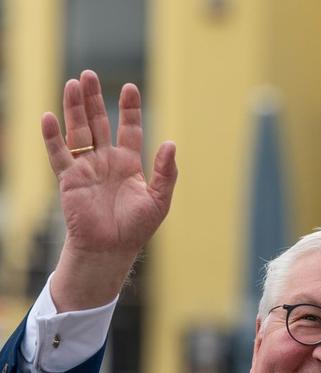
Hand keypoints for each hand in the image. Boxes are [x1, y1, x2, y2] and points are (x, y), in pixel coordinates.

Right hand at [41, 70, 176, 308]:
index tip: (130, 87)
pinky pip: (58, 154)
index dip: (129, 109)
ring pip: (78, 131)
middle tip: (90, 75)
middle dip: (95, 99)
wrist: (111, 249)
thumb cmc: (136, 228)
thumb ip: (165, 173)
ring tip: (73, 84)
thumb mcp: (158, 200)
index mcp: (128, 164)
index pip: (129, 129)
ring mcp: (86, 168)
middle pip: (99, 122)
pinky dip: (52, 137)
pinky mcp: (69, 179)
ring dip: (74, 108)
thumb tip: (171, 143)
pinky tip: (49, 117)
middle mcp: (106, 161)